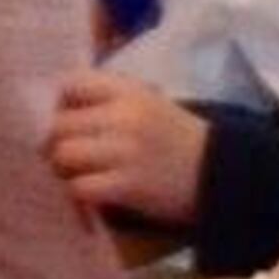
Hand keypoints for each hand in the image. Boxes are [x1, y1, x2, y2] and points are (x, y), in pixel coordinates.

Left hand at [45, 75, 206, 225]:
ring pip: (63, 155)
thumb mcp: (148, 104)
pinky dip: (80, 193)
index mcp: (129, 92)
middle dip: (56, 142)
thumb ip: (108, 101)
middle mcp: (125, 117)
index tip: (68, 119)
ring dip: (64, 169)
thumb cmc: (178, 139)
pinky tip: (93, 194)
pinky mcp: (128, 186)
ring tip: (79, 175)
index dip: (59, 103)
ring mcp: (126, 152)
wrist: (223, 175)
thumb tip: (55, 111)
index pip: (70, 84)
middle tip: (67, 155)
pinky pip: (80, 187)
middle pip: (60, 124)